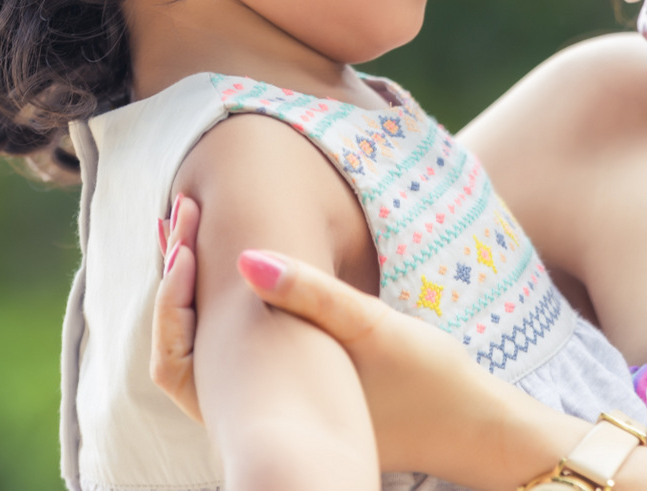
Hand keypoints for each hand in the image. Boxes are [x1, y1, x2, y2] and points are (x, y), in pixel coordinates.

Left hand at [151, 195, 586, 486]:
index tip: (182, 226)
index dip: (174, 282)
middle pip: (190, 346)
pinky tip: (247, 277)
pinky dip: (234, 316)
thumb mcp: (372, 326)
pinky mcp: (303, 409)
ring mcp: (282, 417)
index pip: (184, 342)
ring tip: (199, 236)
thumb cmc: (427, 379)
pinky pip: (246, 360)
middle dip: (182, 280)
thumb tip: (244, 257)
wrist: (472, 430)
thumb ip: (310, 292)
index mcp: (269, 398)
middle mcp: (264, 415)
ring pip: (215, 352)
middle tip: (181, 217)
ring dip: (207, 295)